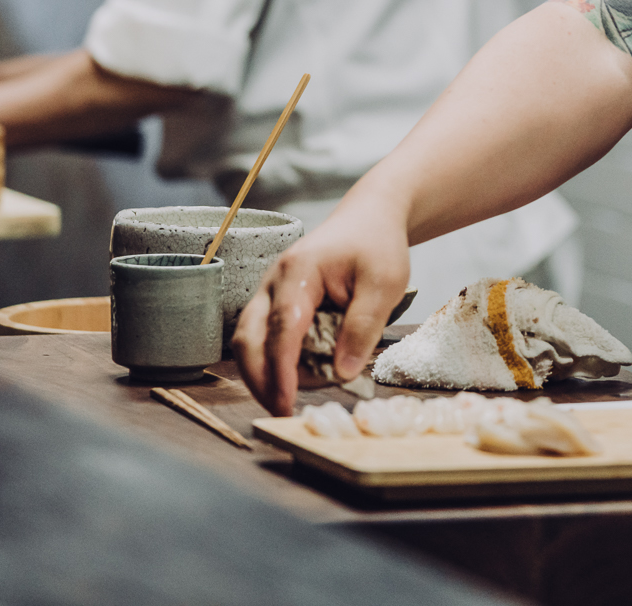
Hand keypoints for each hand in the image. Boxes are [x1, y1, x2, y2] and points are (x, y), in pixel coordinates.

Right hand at [234, 198, 412, 415]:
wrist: (368, 218)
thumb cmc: (376, 246)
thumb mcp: (384, 284)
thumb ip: (362, 327)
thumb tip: (341, 373)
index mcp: (299, 272)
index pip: (282, 328)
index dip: (281, 370)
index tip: (285, 402)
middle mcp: (274, 281)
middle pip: (247, 338)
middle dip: (259, 379)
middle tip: (281, 412)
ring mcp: (269, 291)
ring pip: (247, 340)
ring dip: (262, 373)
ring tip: (289, 400)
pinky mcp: (274, 301)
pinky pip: (262, 336)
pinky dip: (271, 361)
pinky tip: (294, 378)